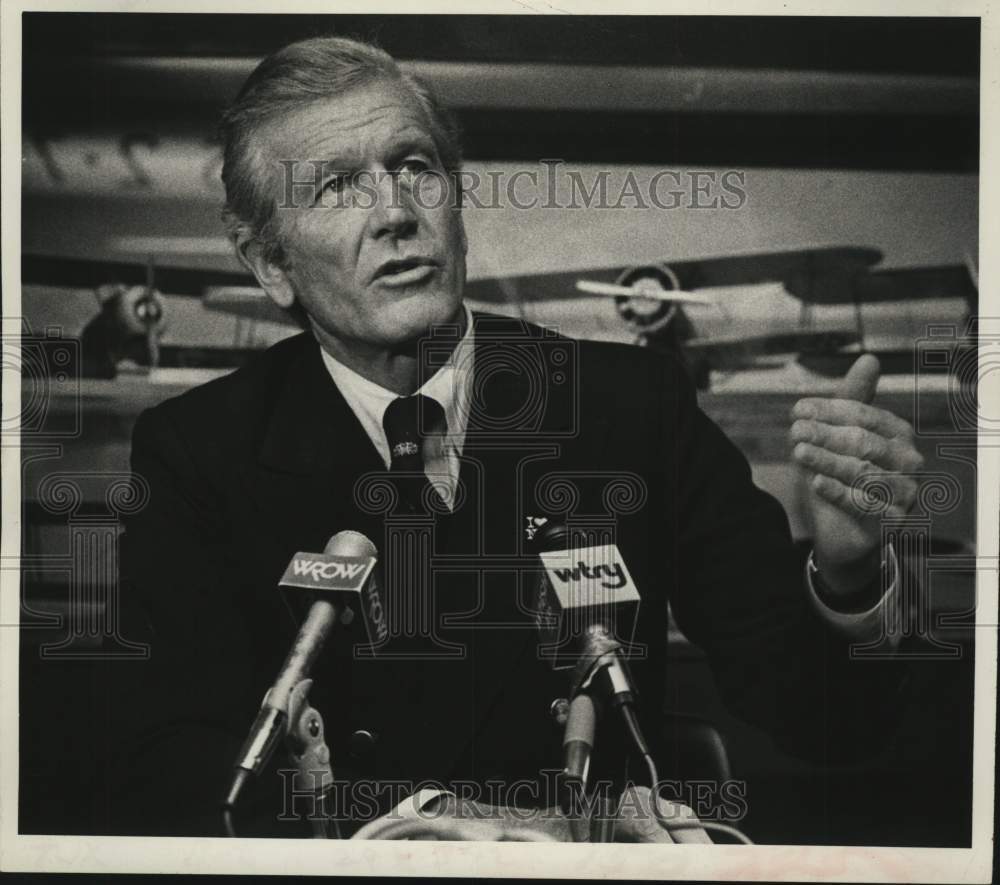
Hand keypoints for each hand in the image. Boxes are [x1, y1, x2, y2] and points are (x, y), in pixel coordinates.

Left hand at [790, 354, 923, 595]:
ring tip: (798, 452)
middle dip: (825, 434)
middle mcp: (910, 461)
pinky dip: (838, 492)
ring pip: (863, 472)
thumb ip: (851, 401)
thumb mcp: (840, 437)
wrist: (843, 532)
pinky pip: (865, 505)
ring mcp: (905, 493)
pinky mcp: (894, 522)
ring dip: (827, 460)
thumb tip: (870, 359)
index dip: (829, 411)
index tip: (797, 409)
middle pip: (864, 442)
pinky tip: (815, 483)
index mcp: (898, 434)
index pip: (864, 415)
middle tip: (794, 430)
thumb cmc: (841, 476)